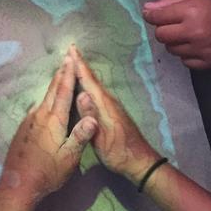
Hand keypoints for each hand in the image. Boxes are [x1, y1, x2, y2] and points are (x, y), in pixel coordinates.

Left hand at [0, 54, 96, 201]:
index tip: (72, 58)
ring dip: (53, 85)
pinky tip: (46, 101)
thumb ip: (80, 136)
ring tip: (59, 74)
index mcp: (53, 120)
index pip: (63, 91)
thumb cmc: (47, 172)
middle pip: (52, 90)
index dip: (68, 74)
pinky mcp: (23, 129)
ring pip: (44, 98)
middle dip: (61, 73)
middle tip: (66, 58)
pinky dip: (46, 98)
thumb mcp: (69, 158)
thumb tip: (94, 118)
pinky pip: (37, 107)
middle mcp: (40, 115)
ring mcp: (29, 121)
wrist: (18, 184)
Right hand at [70, 46, 160, 185]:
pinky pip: (98, 92)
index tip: (71, 48)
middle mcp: (109, 101)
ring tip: (74, 65)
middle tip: (70, 51)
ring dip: (85, 73)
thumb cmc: (118, 152)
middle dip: (81, 64)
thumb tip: (80, 94)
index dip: (79, 64)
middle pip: (92, 79)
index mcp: (104, 104)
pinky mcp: (113, 111)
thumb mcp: (100, 138)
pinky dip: (89, 84)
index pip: (89, 80)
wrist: (140, 161)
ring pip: (95, 85)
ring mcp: (112, 106)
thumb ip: (90, 116)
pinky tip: (85, 87)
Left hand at [142, 0, 210, 69]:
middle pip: (162, 36)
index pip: (158, 17)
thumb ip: (172, 1)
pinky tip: (197, 45)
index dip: (152, 15)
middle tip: (173, 24)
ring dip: (176, 42)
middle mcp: (194, 33)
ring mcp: (202, 50)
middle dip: (164, 29)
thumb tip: (147, 9)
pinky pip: (186, 62)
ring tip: (189, 34)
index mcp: (191, 12)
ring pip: (172, 50)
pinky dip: (188, 54)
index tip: (151, 14)